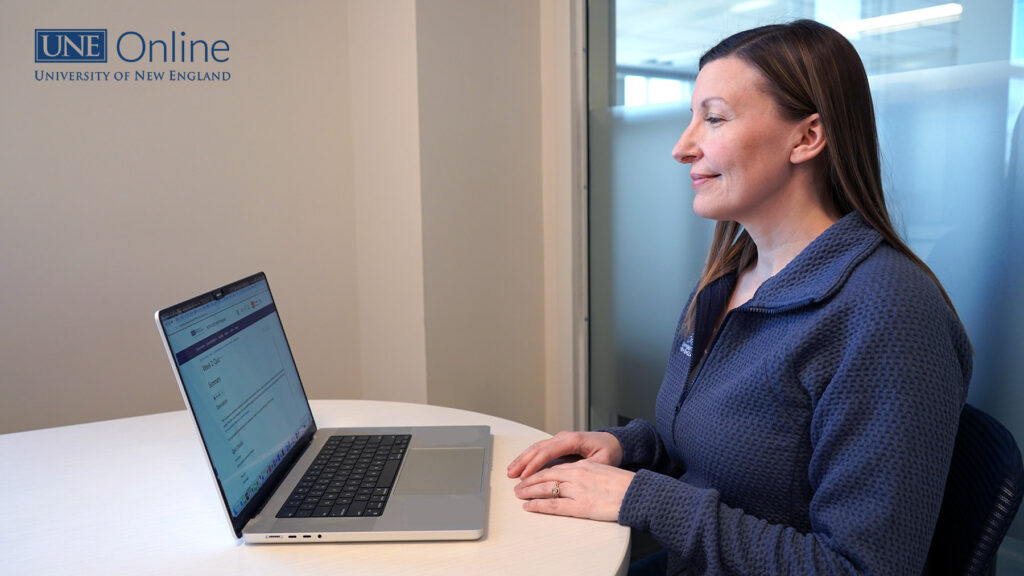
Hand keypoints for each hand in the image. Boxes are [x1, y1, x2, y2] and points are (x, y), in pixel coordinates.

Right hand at [507, 430, 623, 479]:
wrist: (615, 441)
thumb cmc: (610, 451)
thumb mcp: (602, 461)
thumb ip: (584, 467)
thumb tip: (569, 475)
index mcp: (573, 439)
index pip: (548, 451)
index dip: (535, 464)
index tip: (525, 476)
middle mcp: (564, 437)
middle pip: (538, 448)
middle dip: (523, 461)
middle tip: (511, 474)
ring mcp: (560, 439)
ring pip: (537, 448)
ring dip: (523, 459)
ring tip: (511, 471)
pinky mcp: (559, 444)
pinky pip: (541, 450)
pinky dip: (530, 457)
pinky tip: (522, 466)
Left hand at [513, 460, 634, 521]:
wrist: (637, 493)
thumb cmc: (624, 484)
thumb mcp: (604, 470)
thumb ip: (589, 472)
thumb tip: (581, 476)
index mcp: (583, 466)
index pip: (555, 467)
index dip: (540, 471)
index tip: (530, 474)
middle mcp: (577, 475)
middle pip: (546, 475)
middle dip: (529, 480)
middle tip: (518, 484)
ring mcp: (577, 490)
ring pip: (546, 488)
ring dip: (529, 491)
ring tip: (518, 494)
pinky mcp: (579, 506)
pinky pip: (553, 505)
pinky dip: (538, 505)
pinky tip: (528, 506)